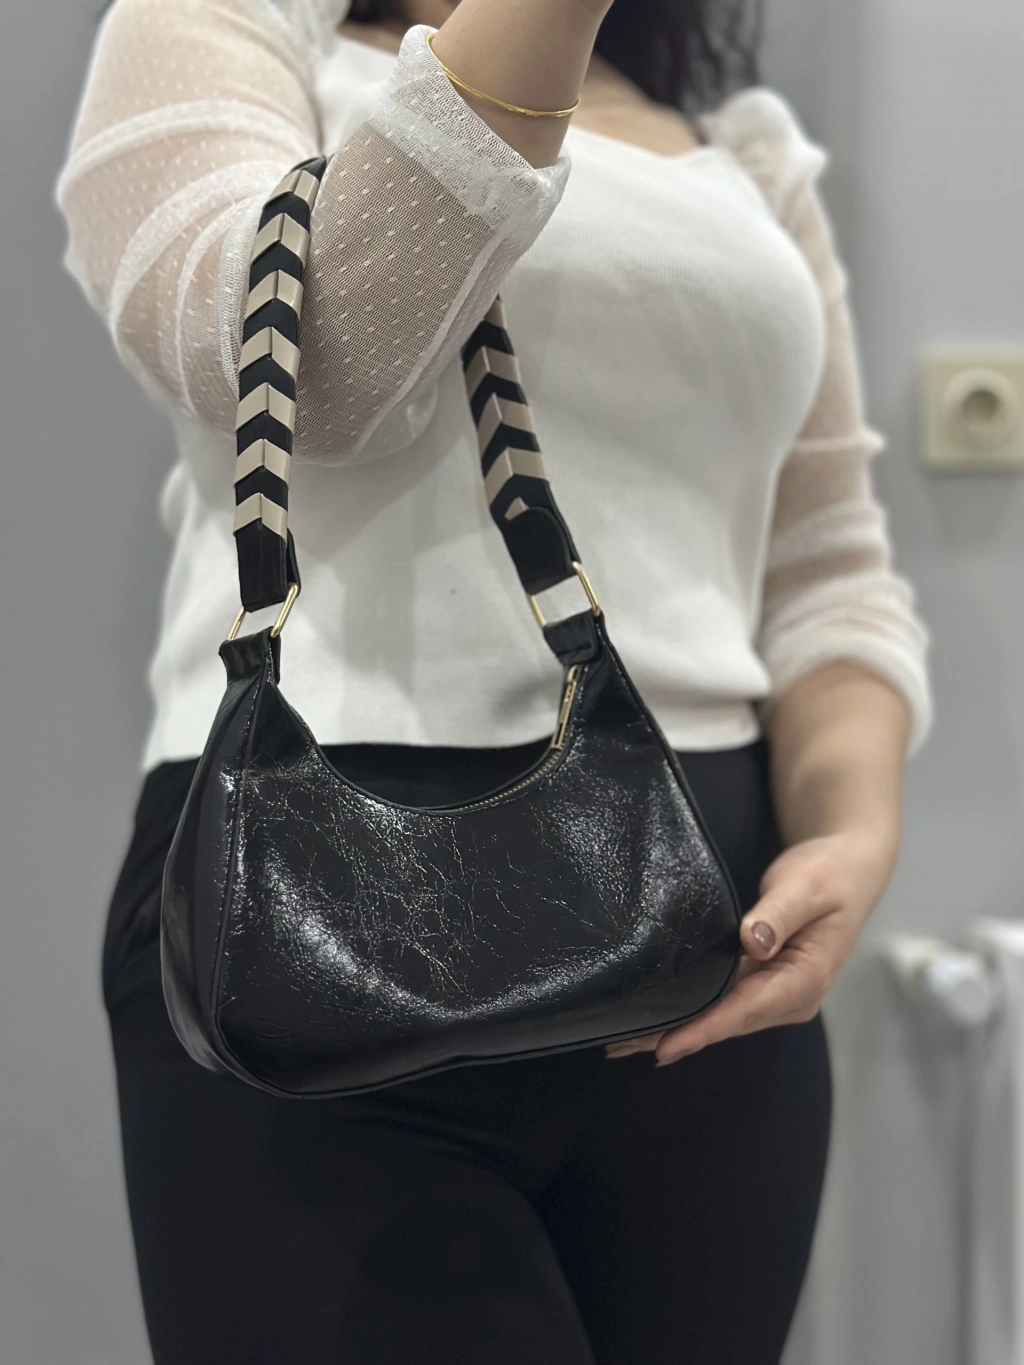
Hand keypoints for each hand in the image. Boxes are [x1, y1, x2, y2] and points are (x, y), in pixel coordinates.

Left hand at [606, 825, 897, 1065]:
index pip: (744, 1010)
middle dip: (678, 1037)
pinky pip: (724, 1003)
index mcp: (805, 980)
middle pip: (727, 1023)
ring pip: (722, 1018)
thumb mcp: (806, 887)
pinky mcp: (764, 982)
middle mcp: (791, 997)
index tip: (664, 1046)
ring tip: (628, 1041)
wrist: (847, 867)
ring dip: (679, 1029)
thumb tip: (753, 942)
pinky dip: (694, 1012)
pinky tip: (661, 1018)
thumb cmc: (830, 874)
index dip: (703, 1030)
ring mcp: (777, 993)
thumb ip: (779, 915)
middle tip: (622, 1046)